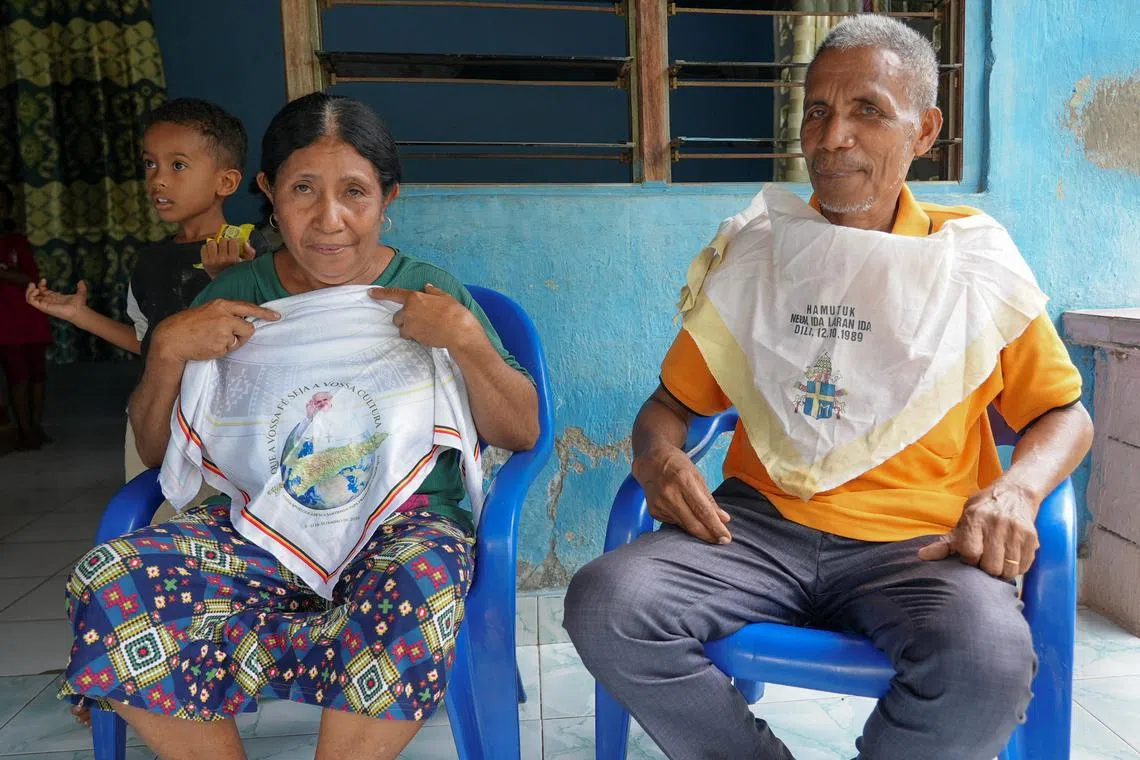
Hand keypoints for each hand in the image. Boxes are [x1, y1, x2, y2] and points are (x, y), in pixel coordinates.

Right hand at [25, 279, 87, 320]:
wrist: (79, 311)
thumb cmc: (79, 304)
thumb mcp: (80, 293)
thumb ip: (81, 287)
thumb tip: (81, 281)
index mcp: (53, 297)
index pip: (42, 291)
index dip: (40, 284)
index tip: (44, 279)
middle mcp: (48, 301)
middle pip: (33, 295)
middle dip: (31, 288)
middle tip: (33, 283)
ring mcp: (45, 304)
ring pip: (30, 299)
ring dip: (29, 291)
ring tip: (33, 286)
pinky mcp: (44, 307)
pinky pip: (32, 302)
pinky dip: (31, 295)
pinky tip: (37, 290)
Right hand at [151, 298, 279, 362]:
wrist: (171, 339)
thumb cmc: (188, 325)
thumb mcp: (207, 311)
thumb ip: (224, 313)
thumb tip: (242, 320)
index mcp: (221, 305)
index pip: (248, 307)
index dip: (264, 313)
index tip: (276, 316)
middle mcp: (225, 316)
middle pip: (249, 328)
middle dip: (243, 334)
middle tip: (229, 336)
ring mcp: (224, 331)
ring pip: (239, 340)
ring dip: (230, 343)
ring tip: (212, 340)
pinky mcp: (221, 345)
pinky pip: (230, 350)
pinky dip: (222, 350)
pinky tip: (208, 346)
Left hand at [200, 238, 254, 278]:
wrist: (224, 285)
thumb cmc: (236, 272)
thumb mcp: (247, 263)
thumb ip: (250, 252)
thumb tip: (246, 242)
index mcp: (233, 259)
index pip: (233, 241)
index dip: (233, 242)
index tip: (233, 246)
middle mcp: (222, 259)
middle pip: (222, 240)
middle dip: (225, 243)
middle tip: (226, 248)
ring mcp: (212, 260)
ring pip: (212, 242)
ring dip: (215, 244)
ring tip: (218, 249)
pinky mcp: (205, 262)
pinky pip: (204, 247)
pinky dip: (207, 248)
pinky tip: (212, 253)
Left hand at [368, 283, 480, 350]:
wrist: (459, 332)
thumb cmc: (455, 313)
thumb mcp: (446, 297)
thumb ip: (433, 292)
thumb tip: (427, 287)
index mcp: (415, 297)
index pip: (394, 293)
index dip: (381, 293)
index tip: (370, 292)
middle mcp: (408, 310)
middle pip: (398, 316)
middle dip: (405, 319)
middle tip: (420, 321)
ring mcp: (409, 324)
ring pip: (402, 327)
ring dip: (408, 329)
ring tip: (424, 329)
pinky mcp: (412, 336)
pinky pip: (408, 336)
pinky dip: (414, 337)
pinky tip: (427, 336)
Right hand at [633, 445, 731, 543]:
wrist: (651, 462)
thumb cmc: (678, 466)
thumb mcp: (697, 477)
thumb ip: (709, 500)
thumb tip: (724, 519)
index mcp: (684, 481)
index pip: (703, 510)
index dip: (716, 527)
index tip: (726, 538)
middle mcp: (669, 494)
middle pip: (692, 524)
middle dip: (709, 535)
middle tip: (722, 541)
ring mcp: (659, 503)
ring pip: (684, 526)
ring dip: (698, 532)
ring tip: (710, 533)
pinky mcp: (653, 511)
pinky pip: (674, 523)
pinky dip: (684, 523)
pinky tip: (688, 517)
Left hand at [918, 479, 1038, 579]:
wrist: (1015, 492)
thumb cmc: (983, 509)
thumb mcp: (962, 521)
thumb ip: (945, 542)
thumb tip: (921, 556)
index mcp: (975, 518)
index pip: (971, 553)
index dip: (969, 559)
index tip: (970, 556)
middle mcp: (997, 523)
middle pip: (991, 566)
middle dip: (986, 569)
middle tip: (985, 561)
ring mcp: (1016, 531)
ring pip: (1008, 570)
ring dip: (1002, 572)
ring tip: (997, 561)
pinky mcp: (1032, 538)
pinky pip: (1024, 567)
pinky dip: (1016, 569)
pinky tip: (1010, 559)